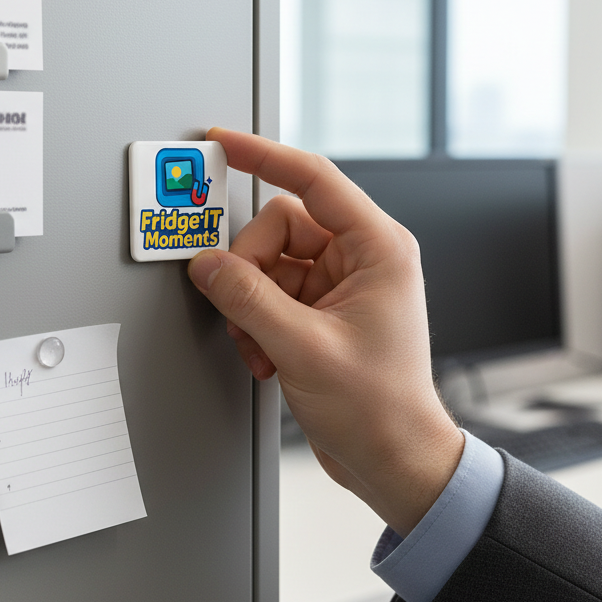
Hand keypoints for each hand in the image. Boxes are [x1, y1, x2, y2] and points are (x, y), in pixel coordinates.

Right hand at [187, 128, 463, 534]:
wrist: (394, 460)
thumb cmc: (380, 409)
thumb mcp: (303, 348)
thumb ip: (248, 299)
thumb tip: (207, 264)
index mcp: (378, 248)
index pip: (313, 179)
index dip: (264, 155)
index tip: (224, 141)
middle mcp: (362, 259)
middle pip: (278, 226)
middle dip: (250, 270)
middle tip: (246, 311)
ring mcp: (341, 286)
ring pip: (268, 264)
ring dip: (251, 306)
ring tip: (263, 348)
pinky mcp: (323, 312)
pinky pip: (271, 295)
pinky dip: (257, 324)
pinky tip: (267, 357)